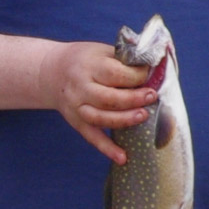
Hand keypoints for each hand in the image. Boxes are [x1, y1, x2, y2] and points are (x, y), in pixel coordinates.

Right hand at [49, 39, 158, 163]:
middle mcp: (80, 88)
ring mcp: (76, 107)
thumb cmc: (87, 59)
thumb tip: (157, 66)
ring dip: (123, 120)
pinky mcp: (76, 122)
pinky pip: (92, 137)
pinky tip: (123, 158)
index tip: (150, 74)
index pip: (115, 74)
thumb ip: (126, 59)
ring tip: (143, 116)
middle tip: (151, 96)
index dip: (136, 76)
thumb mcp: (103, 51)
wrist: (52, 71)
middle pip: (107, 98)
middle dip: (132, 99)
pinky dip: (107, 148)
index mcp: (89, 67)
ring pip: (100, 118)